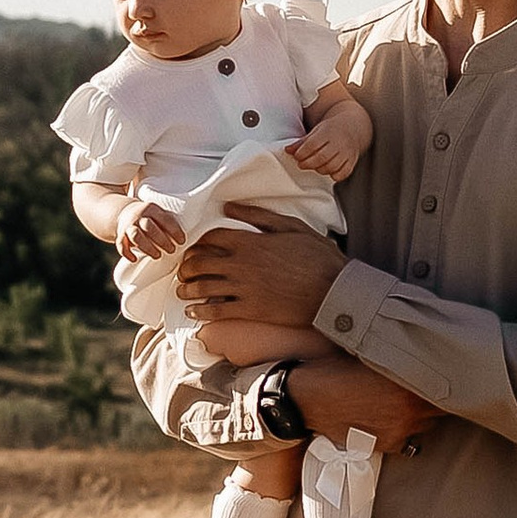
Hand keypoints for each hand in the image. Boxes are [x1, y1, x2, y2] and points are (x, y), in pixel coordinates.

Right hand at [116, 198, 184, 262]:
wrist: (124, 213)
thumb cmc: (149, 218)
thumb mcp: (158, 214)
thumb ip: (169, 223)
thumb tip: (193, 233)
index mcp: (151, 209)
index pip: (164, 219)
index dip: (174, 230)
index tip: (182, 241)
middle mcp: (139, 216)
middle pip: (149, 227)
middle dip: (162, 240)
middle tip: (172, 250)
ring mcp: (128, 226)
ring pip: (136, 235)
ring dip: (147, 247)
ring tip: (157, 256)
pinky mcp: (120, 235)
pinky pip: (121, 244)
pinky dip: (126, 252)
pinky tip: (134, 259)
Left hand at [175, 209, 346, 329]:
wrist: (334, 290)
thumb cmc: (317, 255)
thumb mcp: (291, 226)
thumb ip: (258, 215)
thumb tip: (228, 206)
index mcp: (250, 241)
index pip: (211, 237)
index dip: (198, 242)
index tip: (195, 247)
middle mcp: (241, 264)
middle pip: (200, 262)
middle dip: (187, 266)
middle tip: (183, 270)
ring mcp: (244, 288)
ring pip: (203, 287)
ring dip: (187, 289)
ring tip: (182, 291)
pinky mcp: (250, 310)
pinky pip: (217, 310)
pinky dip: (201, 311)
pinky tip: (194, 312)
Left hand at [290, 94, 371, 177]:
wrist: (352, 127)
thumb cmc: (330, 130)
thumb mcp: (316, 131)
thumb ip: (302, 142)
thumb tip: (287, 150)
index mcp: (328, 132)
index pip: (313, 145)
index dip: (302, 153)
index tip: (296, 156)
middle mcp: (339, 143)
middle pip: (322, 157)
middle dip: (308, 163)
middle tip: (301, 164)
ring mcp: (347, 153)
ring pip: (332, 167)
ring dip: (319, 169)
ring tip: (314, 166)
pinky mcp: (352, 161)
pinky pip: (343, 173)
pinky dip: (334, 175)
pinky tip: (327, 171)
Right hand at [293, 361, 438, 448]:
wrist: (307, 400)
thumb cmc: (334, 371)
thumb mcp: (369, 356)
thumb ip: (398, 357)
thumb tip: (420, 349)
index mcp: (407, 379)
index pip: (447, 382)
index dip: (447, 376)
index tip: (446, 371)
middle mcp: (409, 407)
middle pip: (442, 405)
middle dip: (435, 397)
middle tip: (423, 388)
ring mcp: (401, 428)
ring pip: (428, 423)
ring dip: (422, 414)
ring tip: (404, 403)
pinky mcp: (389, 444)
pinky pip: (410, 439)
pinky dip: (406, 430)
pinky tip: (392, 420)